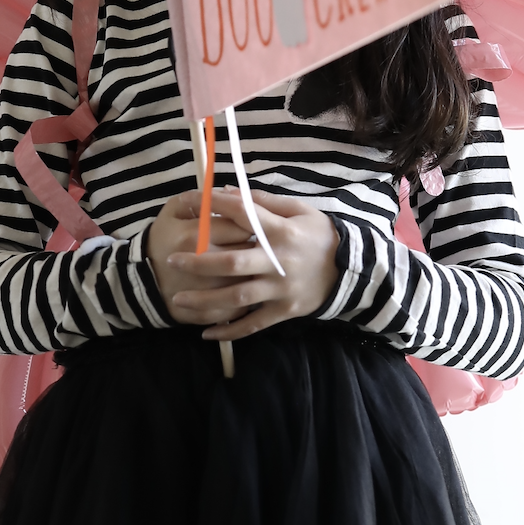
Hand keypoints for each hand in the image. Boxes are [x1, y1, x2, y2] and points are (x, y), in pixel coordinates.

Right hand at [146, 190, 255, 315]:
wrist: (141, 279)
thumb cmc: (163, 239)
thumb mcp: (173, 211)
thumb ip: (201, 198)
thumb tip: (229, 191)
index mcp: (198, 234)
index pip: (243, 224)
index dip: (254, 223)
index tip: (254, 224)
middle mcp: (206, 264)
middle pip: (250, 252)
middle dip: (259, 248)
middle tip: (257, 245)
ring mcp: (208, 292)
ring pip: (249, 281)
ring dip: (256, 274)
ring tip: (252, 266)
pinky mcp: (209, 313)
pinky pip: (240, 307)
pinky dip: (247, 299)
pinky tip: (244, 289)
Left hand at [162, 189, 339, 341]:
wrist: (352, 269)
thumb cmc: (319, 235)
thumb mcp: (298, 210)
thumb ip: (263, 203)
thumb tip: (228, 192)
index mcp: (281, 232)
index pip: (242, 216)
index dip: (215, 208)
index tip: (192, 204)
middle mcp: (278, 262)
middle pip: (232, 264)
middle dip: (198, 263)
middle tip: (171, 262)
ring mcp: (280, 290)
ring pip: (236, 298)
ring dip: (204, 301)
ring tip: (178, 300)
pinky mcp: (284, 311)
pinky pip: (252, 324)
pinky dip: (229, 331)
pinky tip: (207, 332)